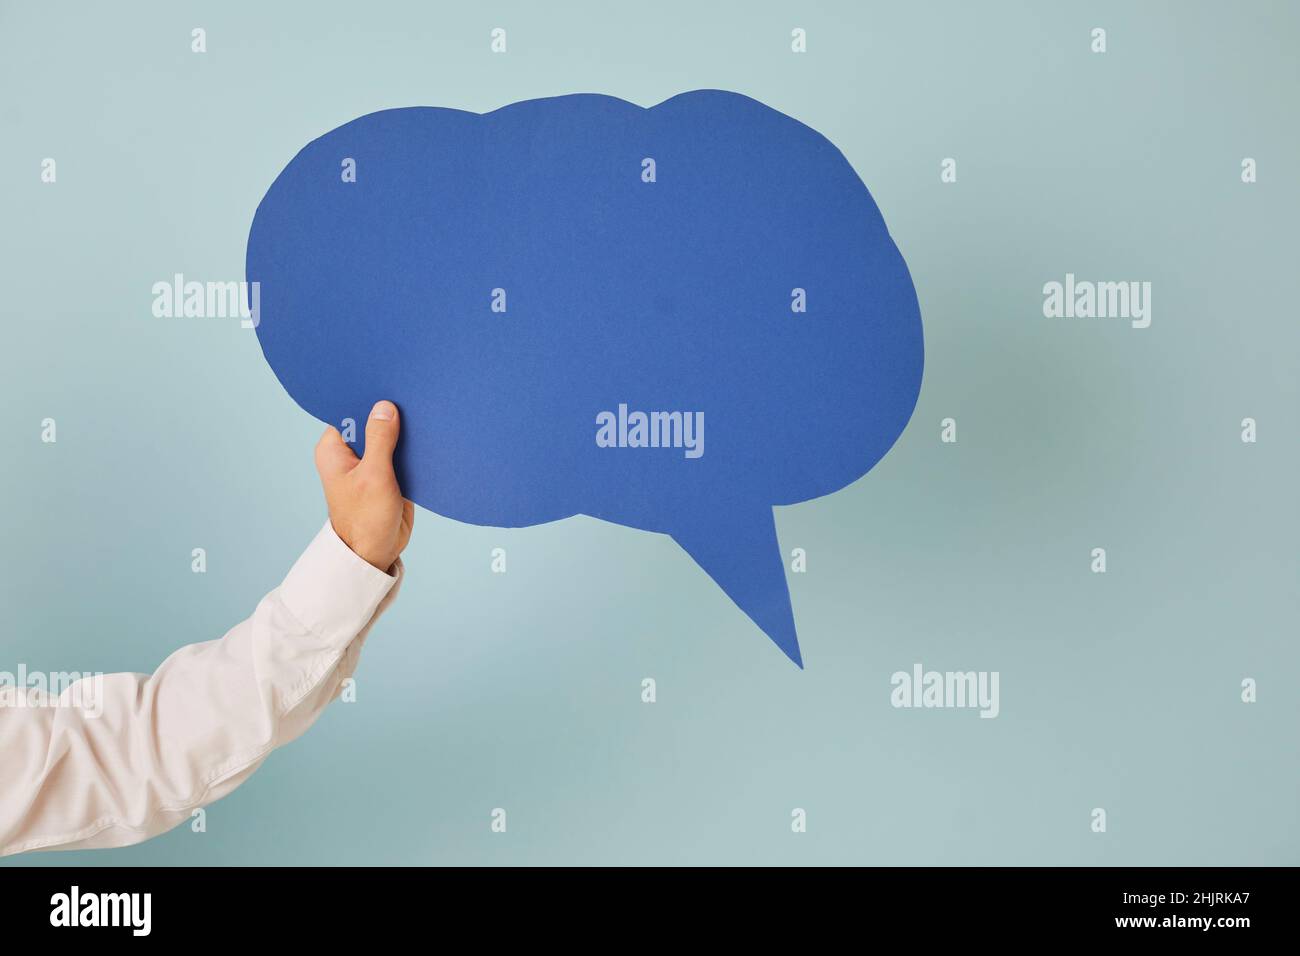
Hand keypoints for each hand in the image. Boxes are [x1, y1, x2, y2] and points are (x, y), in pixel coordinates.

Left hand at [314, 400, 414, 571]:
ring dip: (405, 432)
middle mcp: (350, 453)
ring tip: (423, 414)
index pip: (350, 411)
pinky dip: (413, 448)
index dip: (369, 399)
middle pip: (372, 422)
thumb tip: (385, 406)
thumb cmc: (365, 520)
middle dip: (391, 415)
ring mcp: (370, 463)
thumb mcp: (374, 476)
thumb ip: (380, 440)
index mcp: (334, 449)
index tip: (390, 386)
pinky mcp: (389, 474)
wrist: (376, 552)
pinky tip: (427, 438)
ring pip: (389, 437)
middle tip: (412, 398)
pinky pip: (402, 453)